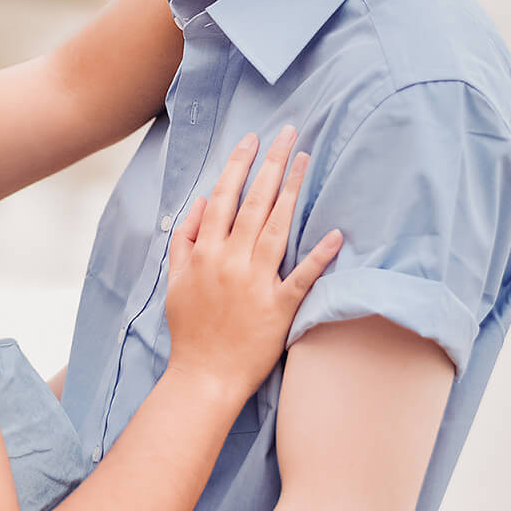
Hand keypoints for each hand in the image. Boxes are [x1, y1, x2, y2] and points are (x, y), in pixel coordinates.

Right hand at [164, 130, 340, 402]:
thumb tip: (199, 204)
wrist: (203, 377)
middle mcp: (230, 261)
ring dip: (293, 192)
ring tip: (306, 160)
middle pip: (253, 203)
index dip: (239, 165)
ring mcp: (255, 283)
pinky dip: (319, 256)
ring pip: (276, 228)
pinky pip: (302, 278)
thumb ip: (185, 240)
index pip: (223, 198)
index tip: (253, 139)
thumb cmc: (190, 330)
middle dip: (271, 164)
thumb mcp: (175, 281)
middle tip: (289, 133)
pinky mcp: (279, 308)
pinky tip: (336, 233)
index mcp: (205, 253)